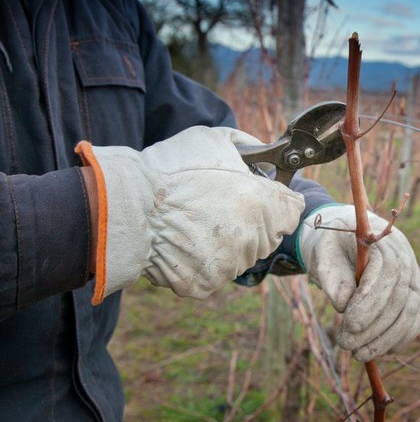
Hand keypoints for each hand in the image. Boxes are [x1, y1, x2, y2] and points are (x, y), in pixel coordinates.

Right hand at [76, 126, 304, 302]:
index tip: (260, 197)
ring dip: (228, 243)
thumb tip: (265, 152)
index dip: (276, 201)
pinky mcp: (206, 283)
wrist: (125, 205)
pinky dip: (204, 262)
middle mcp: (250, 238)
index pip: (292, 210)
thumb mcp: (213, 139)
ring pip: (243, 256)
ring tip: (197, 223)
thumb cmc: (169, 170)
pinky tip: (186, 243)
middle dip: (252, 222)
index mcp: (260, 203)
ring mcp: (229, 264)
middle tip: (218, 208)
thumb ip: (248, 144)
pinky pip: (216, 273)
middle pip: (268, 235)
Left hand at [298, 205, 419, 361]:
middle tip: (345, 344)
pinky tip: (378, 349)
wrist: (345, 240)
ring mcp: (413, 277)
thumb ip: (333, 277)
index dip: (371, 302)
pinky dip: (400, 338)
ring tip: (358, 354)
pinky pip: (416, 319)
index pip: (388, 272)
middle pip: (399, 296)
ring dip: (386, 338)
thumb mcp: (324, 255)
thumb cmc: (332, 247)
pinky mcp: (414, 294)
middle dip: (373, 326)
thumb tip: (343, 305)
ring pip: (410, 312)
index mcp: (384, 242)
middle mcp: (406, 258)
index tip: (349, 325)